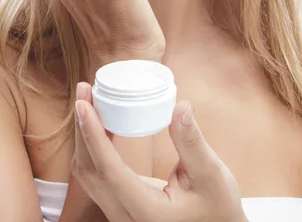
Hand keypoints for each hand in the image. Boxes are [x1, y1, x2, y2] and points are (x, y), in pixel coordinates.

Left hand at [72, 82, 247, 221]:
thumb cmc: (218, 206)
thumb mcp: (211, 173)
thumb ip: (192, 141)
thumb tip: (181, 106)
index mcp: (146, 210)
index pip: (109, 169)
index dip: (93, 135)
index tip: (84, 105)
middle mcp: (126, 216)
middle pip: (90, 170)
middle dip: (83, 128)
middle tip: (84, 91)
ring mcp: (121, 213)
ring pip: (89, 174)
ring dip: (85, 136)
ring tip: (89, 101)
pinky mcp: (123, 205)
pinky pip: (99, 175)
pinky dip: (94, 147)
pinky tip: (102, 123)